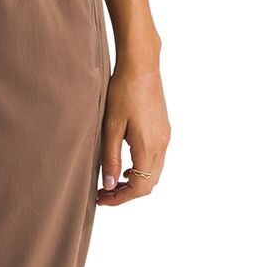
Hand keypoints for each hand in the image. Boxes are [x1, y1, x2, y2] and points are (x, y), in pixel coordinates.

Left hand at [97, 64, 169, 206]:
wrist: (141, 66)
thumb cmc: (122, 93)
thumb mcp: (110, 128)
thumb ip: (110, 158)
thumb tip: (110, 185)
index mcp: (148, 146)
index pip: (139, 187)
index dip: (120, 199)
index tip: (101, 199)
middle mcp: (162, 145)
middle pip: (148, 184)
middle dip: (126, 194)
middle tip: (103, 194)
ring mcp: (165, 138)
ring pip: (153, 174)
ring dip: (134, 183)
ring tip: (111, 183)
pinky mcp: (164, 131)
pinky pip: (156, 160)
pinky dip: (141, 170)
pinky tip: (125, 167)